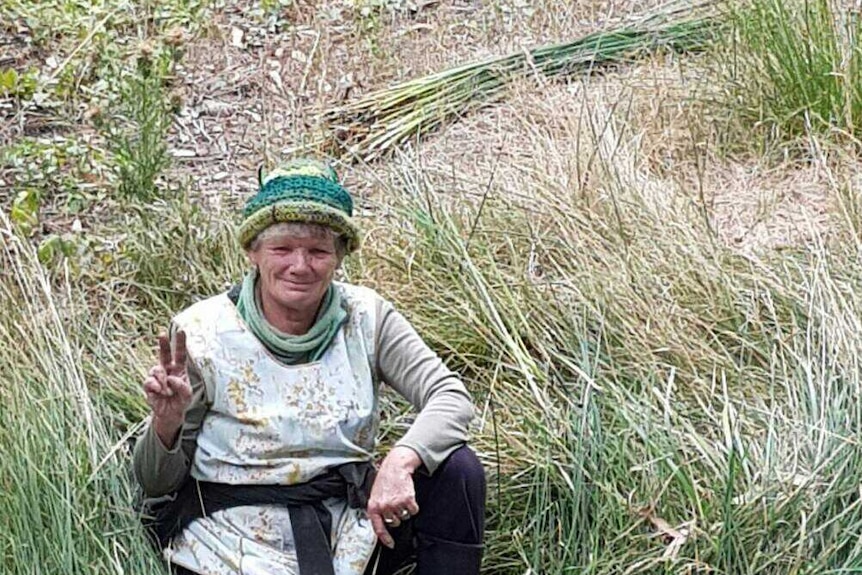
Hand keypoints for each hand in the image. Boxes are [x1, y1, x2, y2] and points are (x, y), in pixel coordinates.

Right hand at [143, 330, 191, 448]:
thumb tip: (171, 378)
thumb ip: (181, 386)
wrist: (169, 414)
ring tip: (167, 391)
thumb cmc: (180, 402)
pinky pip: (149, 381)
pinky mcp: (149, 384)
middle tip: (162, 334)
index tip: (181, 331)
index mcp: (179, 370)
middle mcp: (167, 370)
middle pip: (164, 354)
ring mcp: (157, 376)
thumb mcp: (187, 395)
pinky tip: (159, 392)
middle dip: (163, 344)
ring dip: (162, 382)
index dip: (180, 343)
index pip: (180, 354)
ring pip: (156, 370)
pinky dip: (155, 387)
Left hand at [367, 446, 421, 548]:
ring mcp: (396, 504)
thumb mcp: (375, 494)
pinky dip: (413, 505)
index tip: (390, 544)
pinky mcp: (407, 500)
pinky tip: (408, 495)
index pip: (378, 528)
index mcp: (373, 506)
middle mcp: (384, 507)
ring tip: (400, 496)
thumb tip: (382, 523)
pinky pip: (413, 510)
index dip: (385, 538)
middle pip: (395, 522)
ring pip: (405, 516)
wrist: (396, 465)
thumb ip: (377, 508)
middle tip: (396, 502)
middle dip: (397, 514)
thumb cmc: (386, 478)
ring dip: (405, 509)